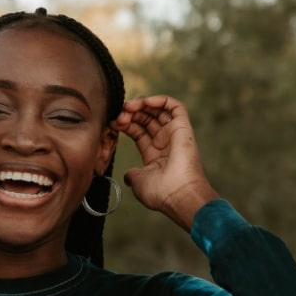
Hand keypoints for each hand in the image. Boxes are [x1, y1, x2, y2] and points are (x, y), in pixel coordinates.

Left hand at [111, 95, 218, 230]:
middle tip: (119, 114)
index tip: (112, 123)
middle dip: (130, 113)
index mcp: (155, 154)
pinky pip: (175, 106)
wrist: (178, 195)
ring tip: (128, 106)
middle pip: (146, 119)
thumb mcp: (138, 182)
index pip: (138, 131)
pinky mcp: (183, 128)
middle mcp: (165, 143)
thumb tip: (128, 176)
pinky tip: (144, 102)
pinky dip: (160, 100)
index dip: (124, 124)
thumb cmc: (160, 193)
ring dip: (141, 104)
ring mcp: (174, 135)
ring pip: (158, 110)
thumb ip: (132, 175)